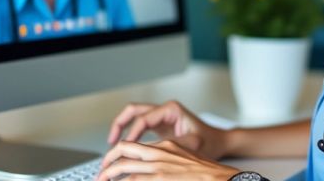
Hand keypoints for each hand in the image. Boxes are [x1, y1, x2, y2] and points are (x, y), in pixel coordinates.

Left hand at [97, 139, 239, 180]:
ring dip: (109, 175)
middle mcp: (161, 153)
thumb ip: (167, 163)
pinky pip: (133, 180)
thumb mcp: (185, 161)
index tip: (111, 164)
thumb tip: (150, 173)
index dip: (118, 154)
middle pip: (123, 150)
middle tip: (100, 175)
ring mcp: (159, 166)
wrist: (224, 178)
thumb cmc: (208, 174)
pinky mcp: (161, 178)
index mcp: (167, 146)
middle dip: (106, 162)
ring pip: (123, 167)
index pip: (135, 146)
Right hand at [108, 100, 227, 159]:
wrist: (220, 142)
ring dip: (122, 128)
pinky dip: (130, 135)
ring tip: (113, 145)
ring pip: (134, 116)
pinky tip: (126, 149)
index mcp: (171, 109)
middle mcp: (164, 110)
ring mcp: (161, 117)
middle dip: (119, 125)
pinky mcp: (160, 126)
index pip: (144, 119)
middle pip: (133, 111)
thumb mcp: (191, 146)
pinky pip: (139, 126)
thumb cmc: (210, 143)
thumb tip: (153, 154)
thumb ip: (171, 148)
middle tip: (111, 142)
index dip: (132, 134)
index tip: (125, 148)